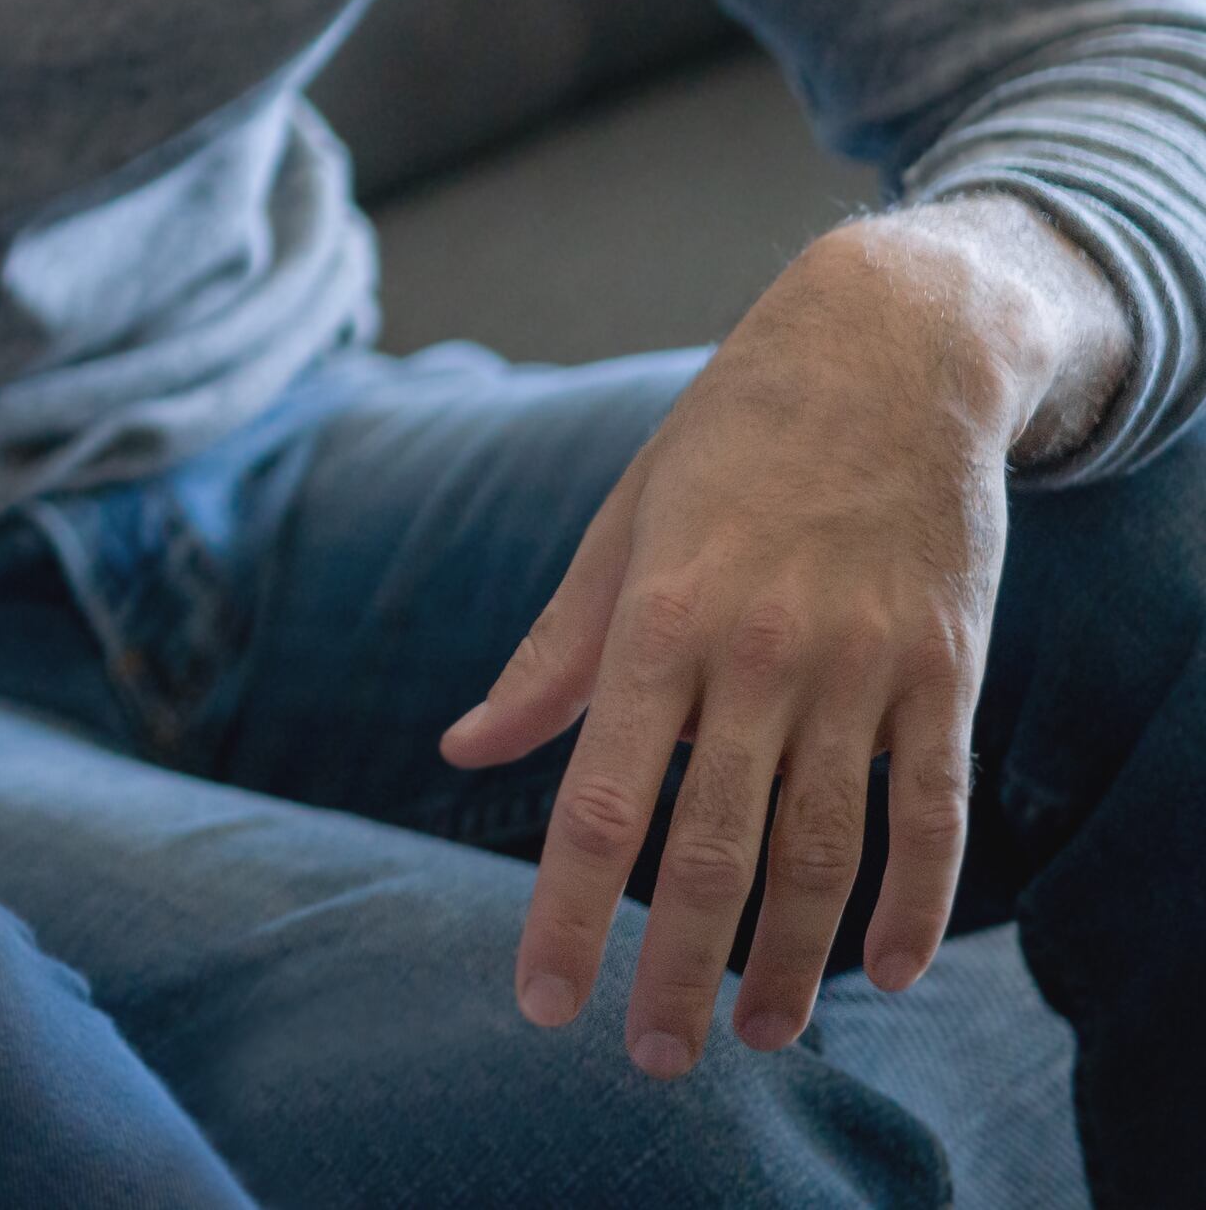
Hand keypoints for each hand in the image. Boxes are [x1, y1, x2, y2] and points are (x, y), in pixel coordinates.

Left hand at [436, 204, 1111, 1072]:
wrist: (886, 352)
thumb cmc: (728, 441)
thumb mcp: (619, 527)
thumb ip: (551, 654)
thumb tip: (468, 747)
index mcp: (655, 621)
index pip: (600, 803)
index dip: (568, 916)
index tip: (544, 1002)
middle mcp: (754, 655)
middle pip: (712, 853)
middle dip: (675, 971)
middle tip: (651, 1060)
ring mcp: (859, 667)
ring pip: (825, 850)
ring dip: (796, 961)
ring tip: (763, 1036)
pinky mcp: (943, 669)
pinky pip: (934, 808)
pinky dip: (917, 900)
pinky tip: (888, 970)